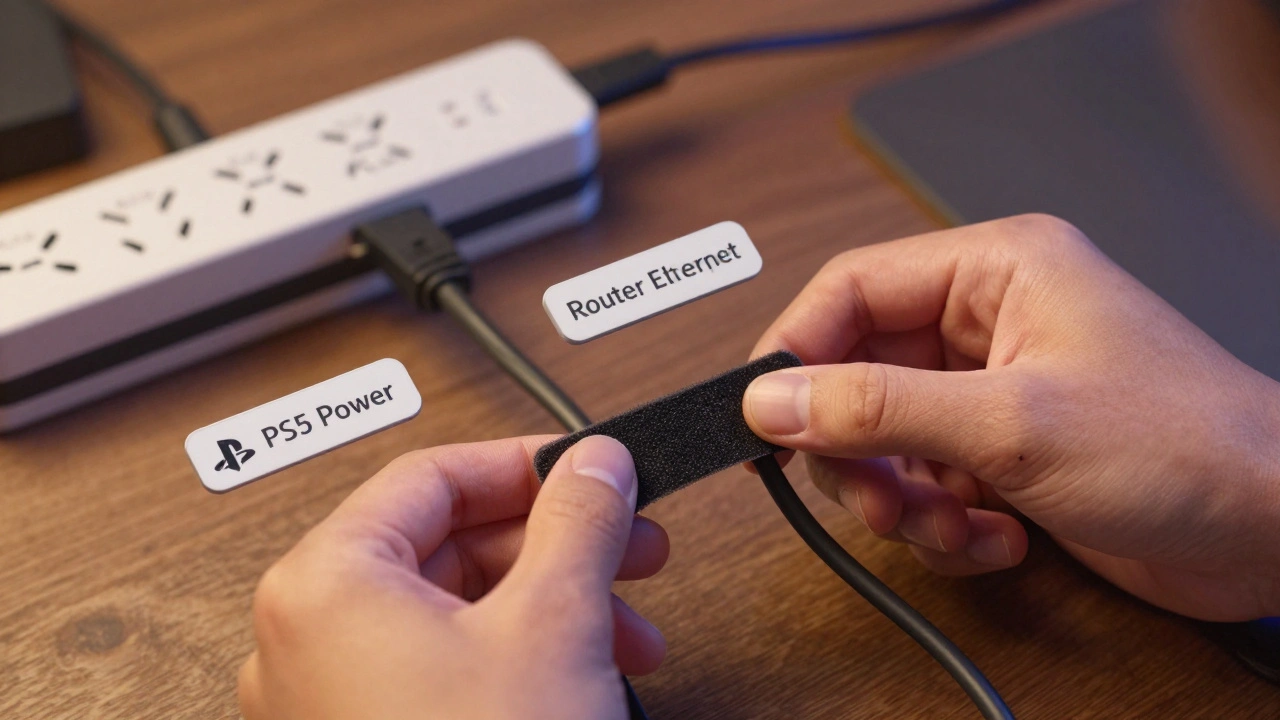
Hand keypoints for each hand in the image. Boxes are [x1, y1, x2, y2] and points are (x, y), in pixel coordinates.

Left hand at [238, 435, 667, 719]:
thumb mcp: (552, 625)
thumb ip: (577, 520)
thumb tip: (592, 463)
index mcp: (325, 585)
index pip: (429, 475)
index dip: (522, 465)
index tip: (587, 469)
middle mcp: (307, 639)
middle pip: (444, 543)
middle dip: (553, 544)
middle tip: (628, 544)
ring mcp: (330, 701)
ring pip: (451, 611)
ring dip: (548, 604)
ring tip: (627, 626)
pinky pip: (439, 669)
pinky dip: (514, 656)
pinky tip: (582, 672)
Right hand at [743, 214, 1279, 620]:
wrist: (1276, 534)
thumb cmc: (1188, 448)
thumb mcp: (1010, 424)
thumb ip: (877, 408)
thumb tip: (776, 398)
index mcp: (995, 271)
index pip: (851, 289)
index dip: (797, 351)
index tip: (765, 416)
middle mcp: (990, 323)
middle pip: (859, 374)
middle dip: (860, 450)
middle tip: (873, 499)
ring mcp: (997, 392)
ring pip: (887, 440)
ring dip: (905, 501)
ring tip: (953, 527)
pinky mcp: (1006, 453)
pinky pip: (928, 484)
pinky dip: (947, 525)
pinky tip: (999, 540)